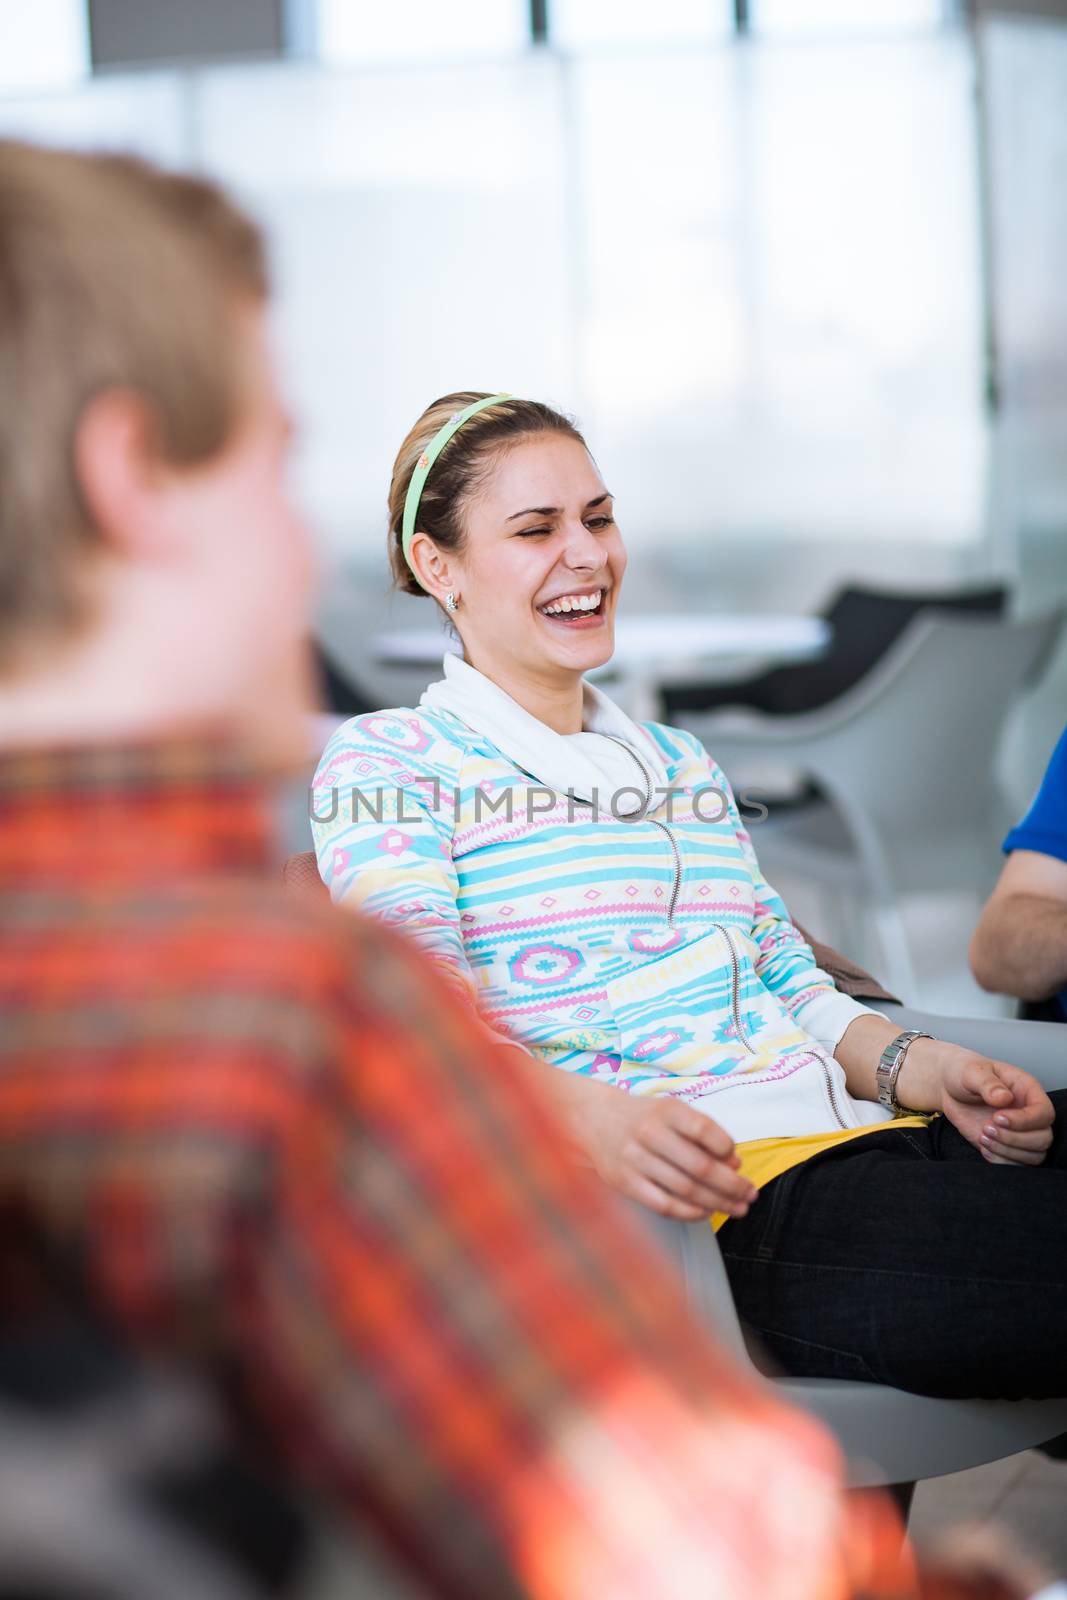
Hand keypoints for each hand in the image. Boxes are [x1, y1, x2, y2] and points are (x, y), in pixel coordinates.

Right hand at [579, 1092, 757, 1220]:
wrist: (595, 1119)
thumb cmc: (644, 1118)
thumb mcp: (672, 1112)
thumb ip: (703, 1133)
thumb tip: (735, 1164)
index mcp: (666, 1110)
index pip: (704, 1130)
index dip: (727, 1148)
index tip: (738, 1162)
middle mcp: (649, 1133)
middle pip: (700, 1167)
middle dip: (732, 1185)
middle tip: (750, 1195)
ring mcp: (635, 1160)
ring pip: (685, 1189)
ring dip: (718, 1203)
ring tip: (736, 1208)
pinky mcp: (625, 1183)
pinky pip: (664, 1205)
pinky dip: (690, 1212)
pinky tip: (706, 1212)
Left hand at [900, 1040, 1054, 1166]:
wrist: (949, 1088)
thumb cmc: (964, 1074)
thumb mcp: (972, 1072)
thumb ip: (988, 1083)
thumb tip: (1004, 1098)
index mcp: (1027, 1090)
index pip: (1044, 1113)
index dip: (1025, 1120)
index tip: (997, 1117)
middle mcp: (1029, 1113)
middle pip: (1043, 1138)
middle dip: (1014, 1139)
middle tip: (986, 1127)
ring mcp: (1020, 1131)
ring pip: (1034, 1155)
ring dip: (1008, 1151)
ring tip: (983, 1136)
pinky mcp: (1007, 1146)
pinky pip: (1017, 1164)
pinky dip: (1001, 1161)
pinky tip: (984, 1148)